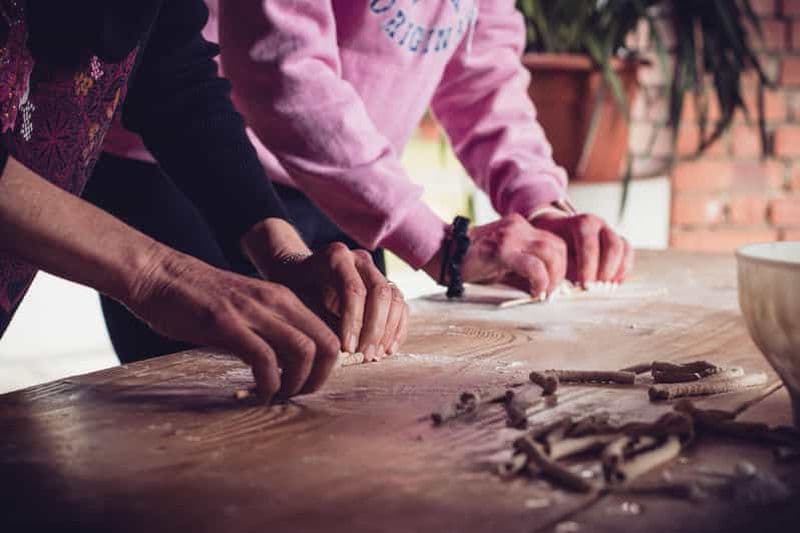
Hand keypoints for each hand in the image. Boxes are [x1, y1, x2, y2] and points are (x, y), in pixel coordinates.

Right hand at [126, 247, 340, 402]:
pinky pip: (264, 360)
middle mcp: (276, 301)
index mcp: (284, 299)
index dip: (328, 367)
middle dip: (319, 379)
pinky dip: (267, 385)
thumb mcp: (245, 311)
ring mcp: (253, 311)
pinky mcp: (227, 323)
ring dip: (296, 384)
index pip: (329, 335)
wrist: (157, 275)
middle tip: (297, 396)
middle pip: (328, 344)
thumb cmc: (197, 299)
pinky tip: (256, 394)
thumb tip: (285, 367)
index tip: (307, 385)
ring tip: (277, 397)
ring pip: (304, 351)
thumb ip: (268, 332)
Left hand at [241, 219, 407, 360]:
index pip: (353, 290)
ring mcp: (375, 270)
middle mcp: (360, 259)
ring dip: (388, 331)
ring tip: (375, 356)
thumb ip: (317, 319)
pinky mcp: (385, 284)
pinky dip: (397, 328)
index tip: (347, 349)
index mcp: (336, 256)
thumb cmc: (295, 289)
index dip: (353, 322)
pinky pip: (400, 305)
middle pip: (379, 292)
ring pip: (394, 298)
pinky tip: (387, 350)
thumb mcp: (298, 300)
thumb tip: (336, 352)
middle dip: (374, 329)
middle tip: (365, 356)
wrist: (299, 273)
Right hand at [423, 213, 567, 297]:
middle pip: (557, 246)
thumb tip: (547, 287)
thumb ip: (525, 268)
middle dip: (560, 272)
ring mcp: (510, 236)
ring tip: (542, 293)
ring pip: (549, 253)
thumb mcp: (504, 261)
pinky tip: (533, 292)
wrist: (444, 254)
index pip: (554, 242)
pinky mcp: (501, 249)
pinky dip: (539, 280)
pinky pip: (532, 265)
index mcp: (520, 227)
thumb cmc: (472, 262)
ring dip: (552, 277)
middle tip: (550, 292)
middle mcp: (518, 227)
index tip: (554, 284)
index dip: (561, 265)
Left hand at [531, 213, 633, 284]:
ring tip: (605, 288)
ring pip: (623, 248)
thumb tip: (575, 284)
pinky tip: (614, 283)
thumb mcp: (554, 251)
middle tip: (596, 288)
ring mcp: (610, 232)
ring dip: (616, 271)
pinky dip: (623, 270)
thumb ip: (565, 265)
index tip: (584, 285)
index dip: (588, 265)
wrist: (557, 231)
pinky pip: (627, 254)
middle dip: (605, 270)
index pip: (589, 242)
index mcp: (582, 223)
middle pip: (612, 245)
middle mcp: (599, 225)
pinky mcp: (617, 242)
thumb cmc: (554, 244)